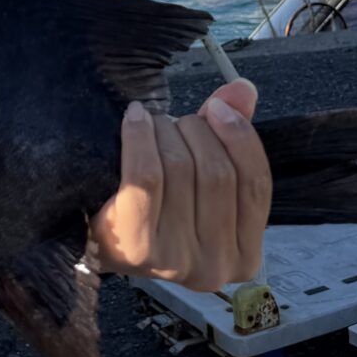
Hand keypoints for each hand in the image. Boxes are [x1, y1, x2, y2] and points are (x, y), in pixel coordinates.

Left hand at [87, 78, 270, 293]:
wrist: (100, 241)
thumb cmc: (158, 209)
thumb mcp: (201, 177)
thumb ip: (230, 135)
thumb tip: (243, 89)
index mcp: (244, 255)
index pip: (256, 185)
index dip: (239, 137)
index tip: (217, 107)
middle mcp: (215, 267)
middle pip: (217, 173)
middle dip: (195, 132)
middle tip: (174, 121)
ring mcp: (176, 261)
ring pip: (181, 170)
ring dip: (165, 132)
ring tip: (151, 125)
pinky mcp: (137, 248)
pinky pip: (147, 177)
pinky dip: (140, 139)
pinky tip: (134, 119)